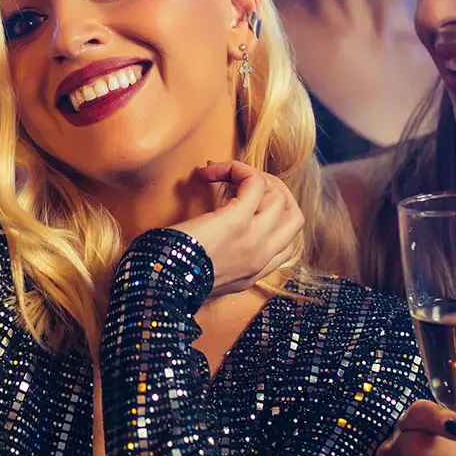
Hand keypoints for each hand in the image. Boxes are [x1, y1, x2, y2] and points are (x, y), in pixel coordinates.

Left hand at [171, 161, 301, 294]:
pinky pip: (255, 182)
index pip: (287, 243)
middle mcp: (260, 258)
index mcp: (253, 273)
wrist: (160, 286)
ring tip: (222, 173)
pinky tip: (212, 170)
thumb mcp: (205, 278)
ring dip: (254, 176)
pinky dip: (238, 169)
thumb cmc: (170, 277)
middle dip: (276, 193)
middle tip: (244, 182)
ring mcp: (253, 240)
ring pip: (280, 197)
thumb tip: (215, 232)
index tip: (244, 204)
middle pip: (294, 217)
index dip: (272, 217)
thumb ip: (220, 262)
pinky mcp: (236, 221)